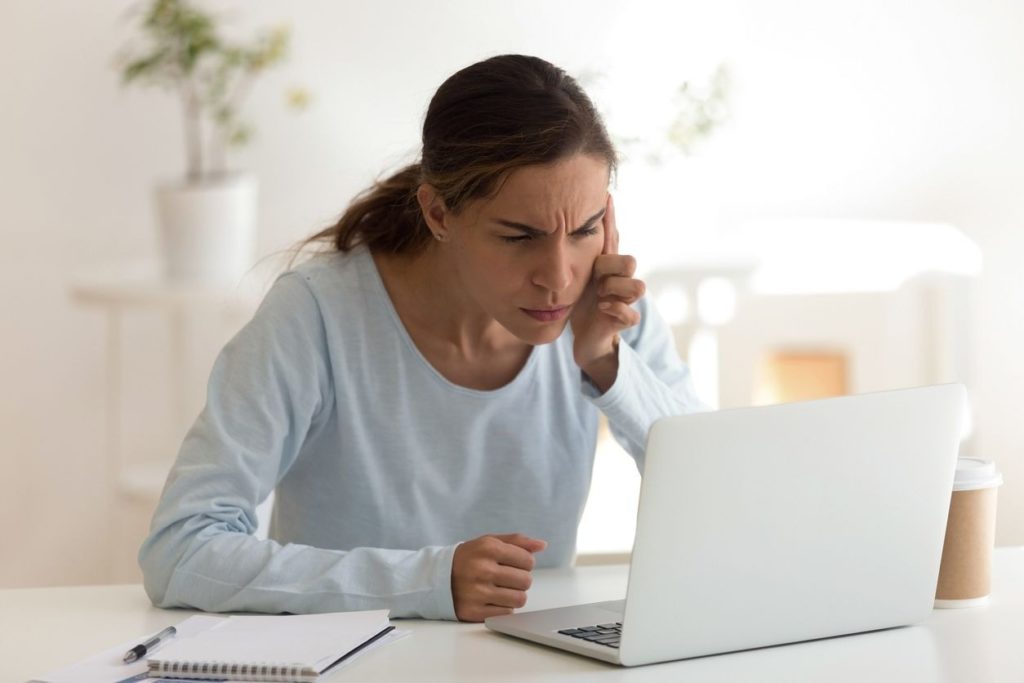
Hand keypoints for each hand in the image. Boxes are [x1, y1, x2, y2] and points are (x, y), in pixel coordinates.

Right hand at [451, 533, 546, 621]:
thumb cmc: (469, 558)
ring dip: (515, 595)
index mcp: (488, 548)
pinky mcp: (474, 611)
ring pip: (520, 599)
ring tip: (502, 589)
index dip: (525, 563)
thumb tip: (542, 545)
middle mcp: (483, 569)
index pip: (528, 560)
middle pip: (526, 581)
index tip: (514, 564)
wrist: (438, 577)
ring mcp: (478, 592)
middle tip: (508, 578)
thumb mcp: (489, 542)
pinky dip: (504, 608)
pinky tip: (493, 599)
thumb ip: (517, 541)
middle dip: (520, 580)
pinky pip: (507, 613)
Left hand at [570, 194, 643, 390]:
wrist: (586, 336)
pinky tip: (602, 308)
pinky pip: (631, 314)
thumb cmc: (582, 302)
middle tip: (596, 277)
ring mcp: (623, 300)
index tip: (604, 197)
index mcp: (606, 266)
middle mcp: (619, 280)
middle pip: (630, 261)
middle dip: (612, 267)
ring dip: (615, 289)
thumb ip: (571, 255)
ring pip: (637, 286)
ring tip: (599, 295)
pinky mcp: (623, 320)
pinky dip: (616, 310)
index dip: (610, 220)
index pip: (612, 239)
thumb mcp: (575, 276)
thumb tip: (557, 227)